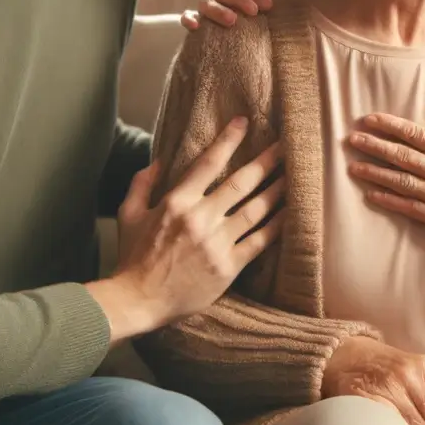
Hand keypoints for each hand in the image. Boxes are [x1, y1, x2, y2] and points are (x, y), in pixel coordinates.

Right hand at [89, 119, 284, 340]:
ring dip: (278, 190)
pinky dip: (277, 226)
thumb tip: (158, 160)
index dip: (228, 140)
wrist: (136, 302)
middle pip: (242, 182)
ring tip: (295, 174)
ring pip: (256, 209)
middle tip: (286, 144)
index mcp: (177, 202)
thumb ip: (142, 184)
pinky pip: (260, 241)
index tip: (244, 122)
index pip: (208, 163)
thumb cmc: (132, 259)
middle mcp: (200, 218)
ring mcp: (217, 243)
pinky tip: (291, 213)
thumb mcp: (129, 215)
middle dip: (267, 161)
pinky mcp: (229, 266)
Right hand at [181, 0, 273, 29]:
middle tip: (254, 11)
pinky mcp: (196, 22)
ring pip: (206, 1)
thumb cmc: (264, 21)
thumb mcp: (271, 6)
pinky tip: (195, 26)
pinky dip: (189, 19)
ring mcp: (207, 7)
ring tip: (232, 20)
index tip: (268, 4)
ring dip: (218, 9)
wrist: (244, 47)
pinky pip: (188, 17)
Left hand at [348, 103, 424, 247]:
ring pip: (399, 181)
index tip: (370, 119)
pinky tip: (370, 194)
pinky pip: (407, 207)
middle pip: (401, 156)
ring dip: (374, 172)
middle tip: (351, 139)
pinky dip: (388, 200)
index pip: (415, 134)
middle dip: (374, 146)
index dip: (390, 125)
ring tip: (353, 166)